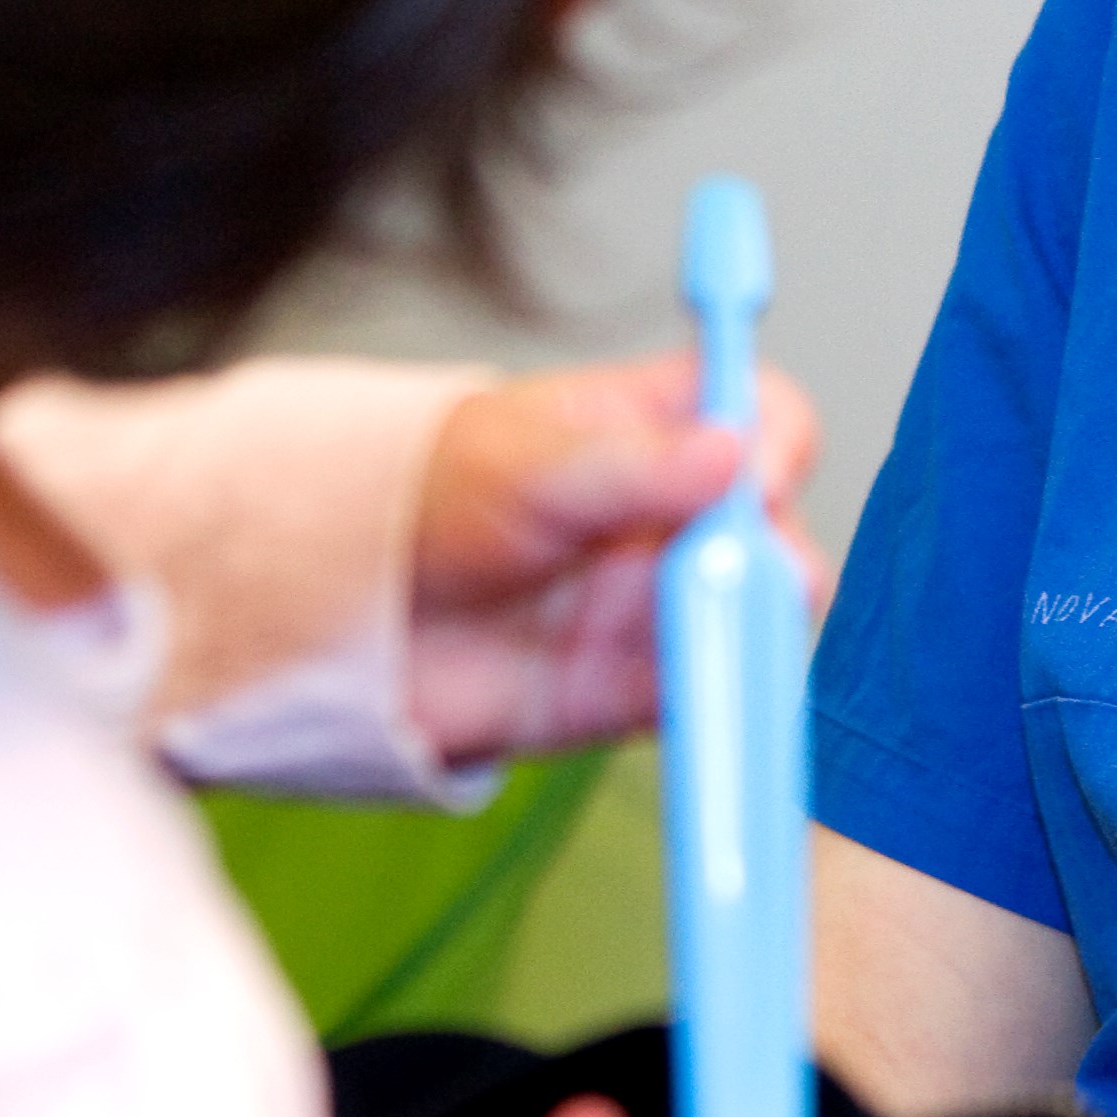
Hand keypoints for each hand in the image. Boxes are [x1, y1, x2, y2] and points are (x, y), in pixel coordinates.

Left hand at [407, 353, 818, 764]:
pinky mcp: (637, 687)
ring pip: (755, 616)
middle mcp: (671, 516)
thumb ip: (630, 467)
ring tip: (721, 643)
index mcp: (650, 429)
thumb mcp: (520, 467)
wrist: (340, 620)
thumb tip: (732, 453)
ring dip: (757, 632)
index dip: (775, 440)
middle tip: (752, 579)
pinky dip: (723, 702)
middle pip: (773, 526)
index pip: (756, 413)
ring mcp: (660, 603)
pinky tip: (710, 702)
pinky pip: (708, 695)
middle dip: (776, 555)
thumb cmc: (421, 504)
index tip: (762, 475)